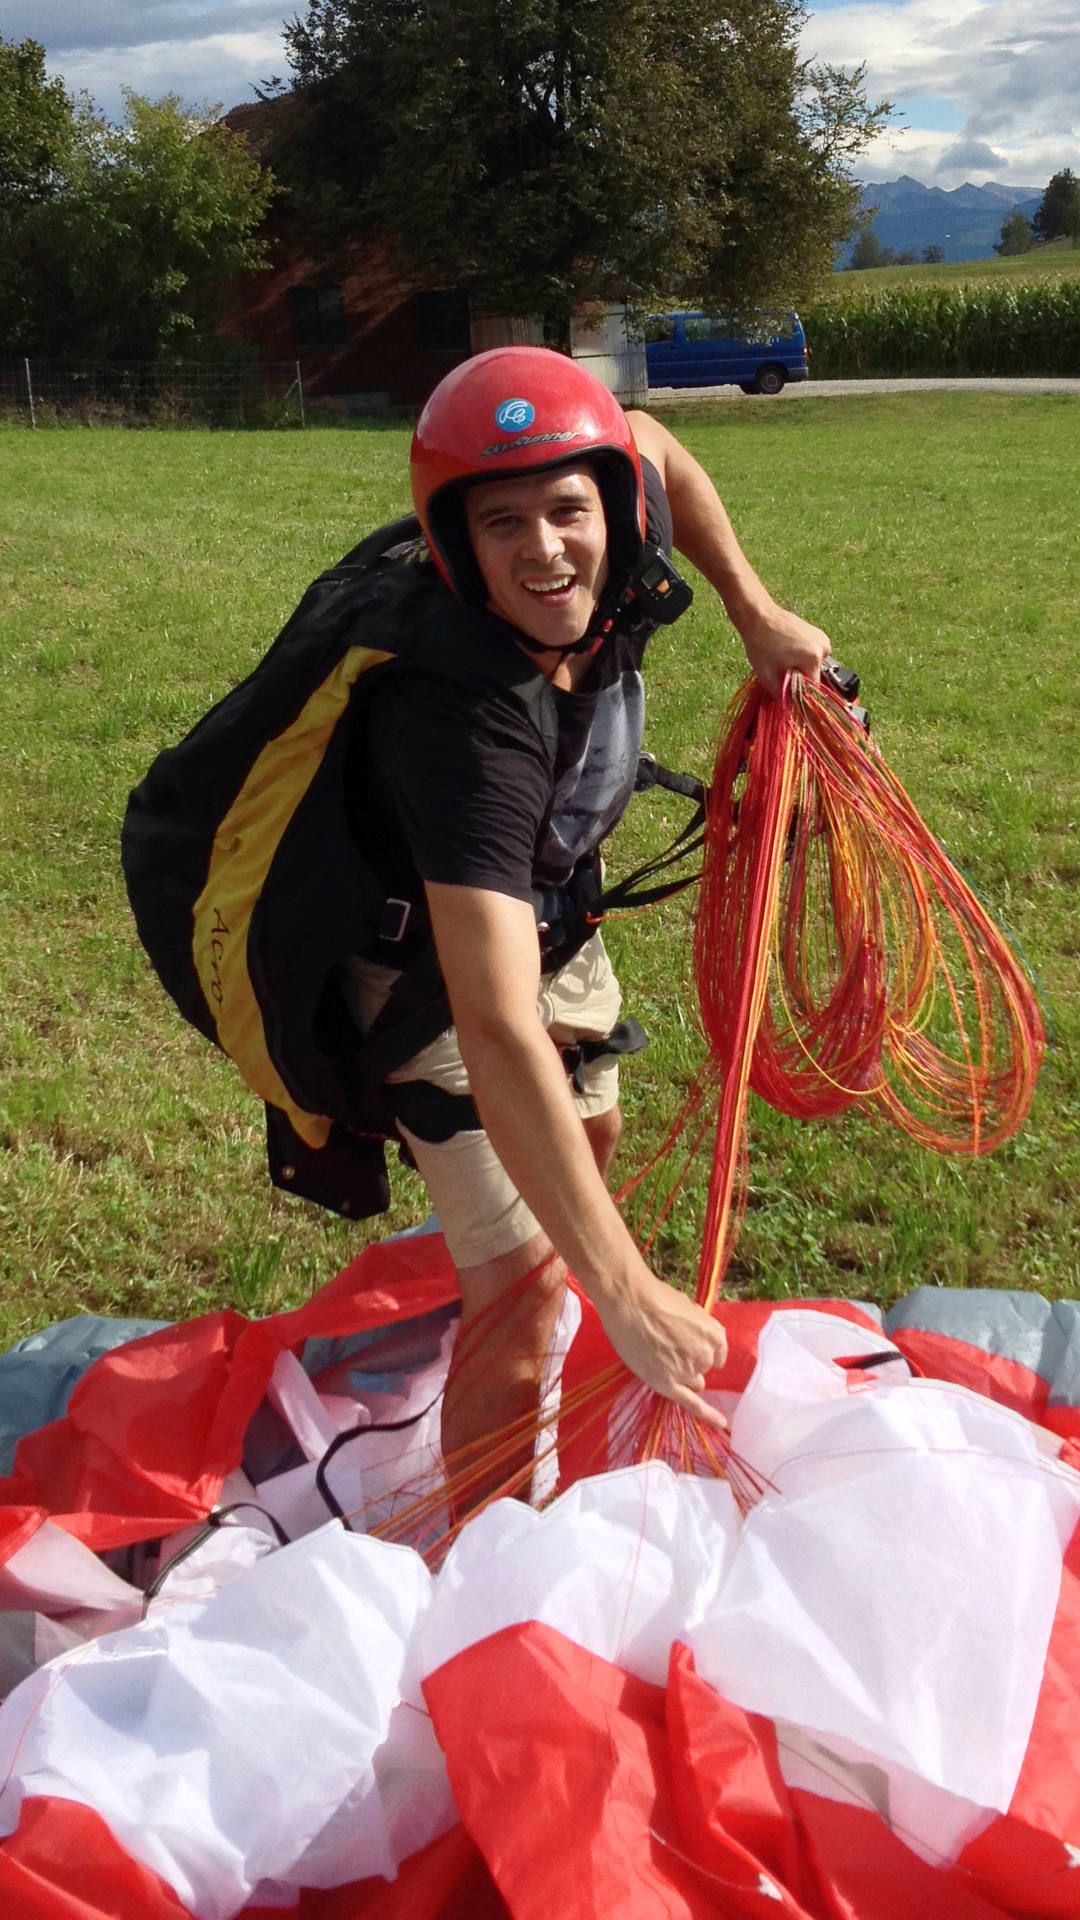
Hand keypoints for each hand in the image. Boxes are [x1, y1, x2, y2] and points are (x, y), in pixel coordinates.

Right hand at [597, 1272, 728, 1431]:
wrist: (629, 1302)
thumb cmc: (655, 1297)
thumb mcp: (688, 1307)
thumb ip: (698, 1329)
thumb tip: (693, 1338)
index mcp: (715, 1335)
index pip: (715, 1354)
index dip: (700, 1349)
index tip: (687, 1343)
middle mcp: (706, 1356)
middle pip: (702, 1369)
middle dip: (689, 1361)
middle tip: (666, 1345)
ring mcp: (688, 1371)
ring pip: (692, 1383)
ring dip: (681, 1374)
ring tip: (657, 1355)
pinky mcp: (668, 1384)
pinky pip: (691, 1404)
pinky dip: (707, 1414)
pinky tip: (721, 1424)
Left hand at [738, 599, 831, 697]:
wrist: (758, 616)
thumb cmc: (760, 643)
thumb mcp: (767, 675)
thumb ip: (780, 695)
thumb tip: (789, 707)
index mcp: (814, 657)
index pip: (814, 687)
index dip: (801, 694)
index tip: (790, 696)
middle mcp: (824, 647)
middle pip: (814, 676)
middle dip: (799, 679)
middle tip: (781, 672)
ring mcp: (822, 639)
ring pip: (813, 666)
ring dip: (800, 669)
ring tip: (782, 660)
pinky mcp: (818, 634)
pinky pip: (812, 656)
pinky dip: (801, 659)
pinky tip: (787, 653)